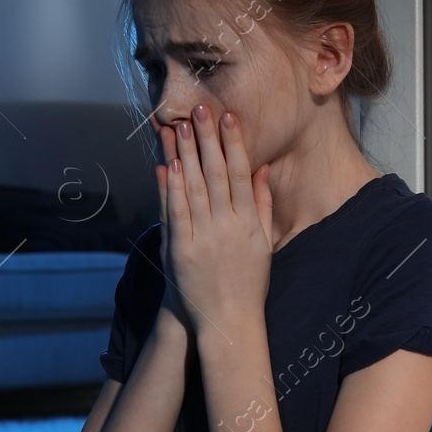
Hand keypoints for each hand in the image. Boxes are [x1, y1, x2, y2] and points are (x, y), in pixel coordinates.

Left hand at [154, 106, 272, 338]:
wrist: (229, 322)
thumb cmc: (249, 282)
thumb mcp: (264, 243)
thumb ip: (264, 205)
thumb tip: (263, 170)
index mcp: (249, 223)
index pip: (241, 174)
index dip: (234, 143)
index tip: (228, 117)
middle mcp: (227, 227)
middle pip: (215, 174)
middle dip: (206, 139)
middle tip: (200, 109)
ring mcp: (203, 239)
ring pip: (193, 188)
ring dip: (185, 155)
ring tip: (179, 127)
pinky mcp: (181, 251)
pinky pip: (175, 213)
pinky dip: (170, 188)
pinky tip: (166, 166)